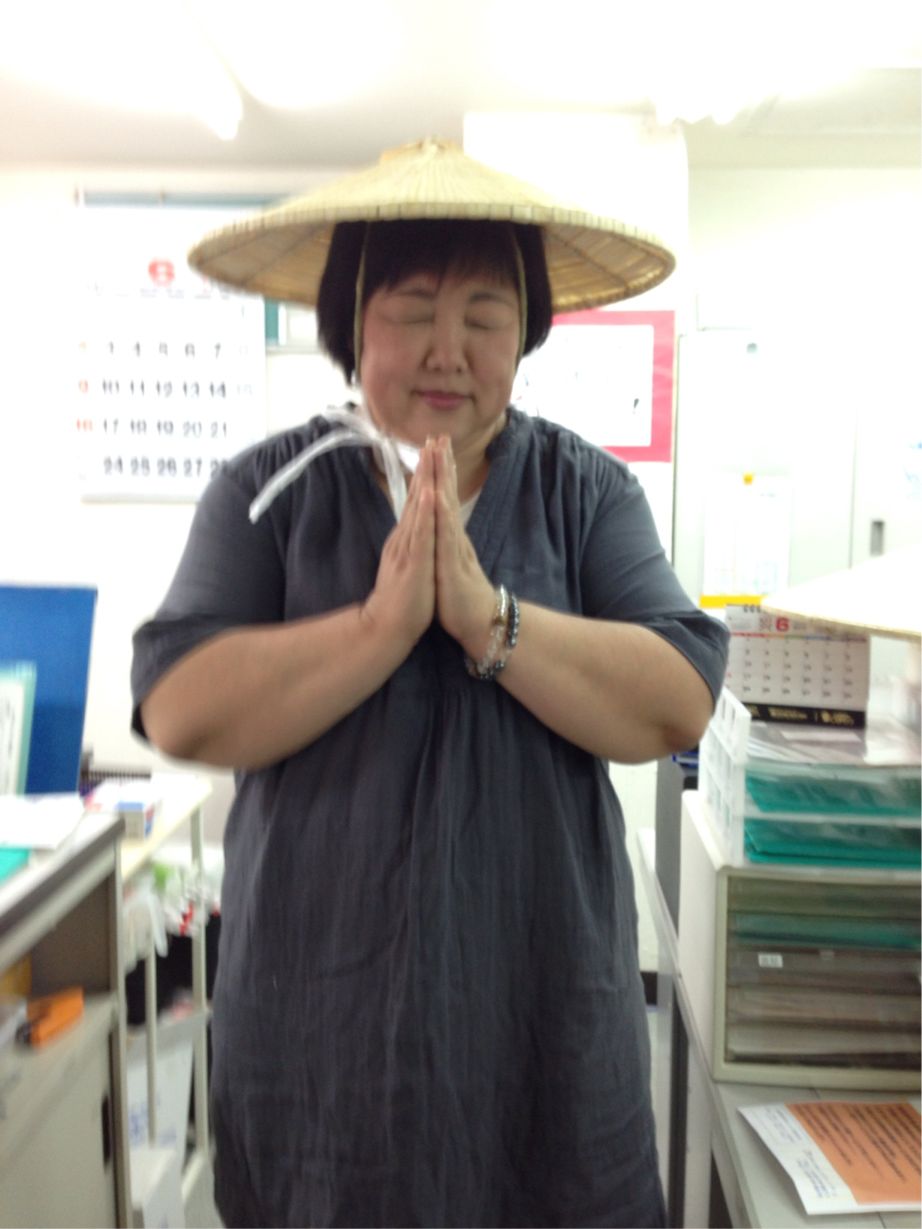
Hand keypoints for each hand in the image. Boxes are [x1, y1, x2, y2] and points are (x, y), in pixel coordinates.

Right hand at [362, 444, 435, 648]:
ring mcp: (408, 548)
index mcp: (407, 538)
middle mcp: (405, 538)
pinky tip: (429, 494)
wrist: (387, 627)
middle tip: (433, 437)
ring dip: (425, 480)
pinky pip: (421, 535)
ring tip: (430, 454)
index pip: (417, 500)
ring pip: (418, 508)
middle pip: (417, 496)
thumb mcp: (407, 564)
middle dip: (426, 466)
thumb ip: (409, 544)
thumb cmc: (401, 599)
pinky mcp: (413, 563)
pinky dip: (425, 513)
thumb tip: (411, 527)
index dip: (425, 473)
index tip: (432, 448)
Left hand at [431, 436, 495, 657]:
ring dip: (443, 480)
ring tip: (439, 455)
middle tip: (438, 435)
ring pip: (447, 507)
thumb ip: (445, 541)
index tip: (433, 444)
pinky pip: (446, 536)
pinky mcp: (452, 563)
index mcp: (449, 535)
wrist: (478, 623)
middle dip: (442, 464)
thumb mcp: (449, 561)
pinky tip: (436, 495)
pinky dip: (441, 514)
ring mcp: (454, 547)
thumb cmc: (461, 594)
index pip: (442, 496)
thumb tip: (440, 524)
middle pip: (446, 493)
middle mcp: (454, 535)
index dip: (438, 470)